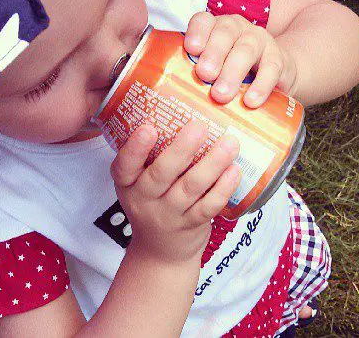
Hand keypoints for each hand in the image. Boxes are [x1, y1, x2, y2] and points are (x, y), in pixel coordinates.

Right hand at [111, 121, 240, 264]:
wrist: (160, 252)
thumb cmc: (153, 201)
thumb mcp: (139, 181)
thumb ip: (152, 154)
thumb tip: (179, 105)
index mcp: (127, 183)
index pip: (124, 166)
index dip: (135, 148)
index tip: (149, 127)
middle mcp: (144, 200)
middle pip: (162, 174)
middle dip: (182, 149)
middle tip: (201, 125)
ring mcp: (168, 215)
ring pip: (190, 188)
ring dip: (212, 163)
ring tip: (230, 142)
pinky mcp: (191, 226)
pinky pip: (209, 206)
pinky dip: (223, 187)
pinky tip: (235, 170)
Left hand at [184, 12, 297, 107]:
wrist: (273, 74)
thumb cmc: (231, 71)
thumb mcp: (212, 68)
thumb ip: (194, 74)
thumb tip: (172, 95)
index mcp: (215, 28)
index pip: (204, 21)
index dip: (197, 32)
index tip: (191, 49)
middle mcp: (236, 29)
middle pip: (224, 33)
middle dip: (213, 54)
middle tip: (204, 74)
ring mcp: (259, 41)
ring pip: (246, 50)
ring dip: (232, 72)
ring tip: (221, 95)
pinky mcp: (278, 59)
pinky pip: (271, 69)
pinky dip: (261, 85)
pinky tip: (250, 101)